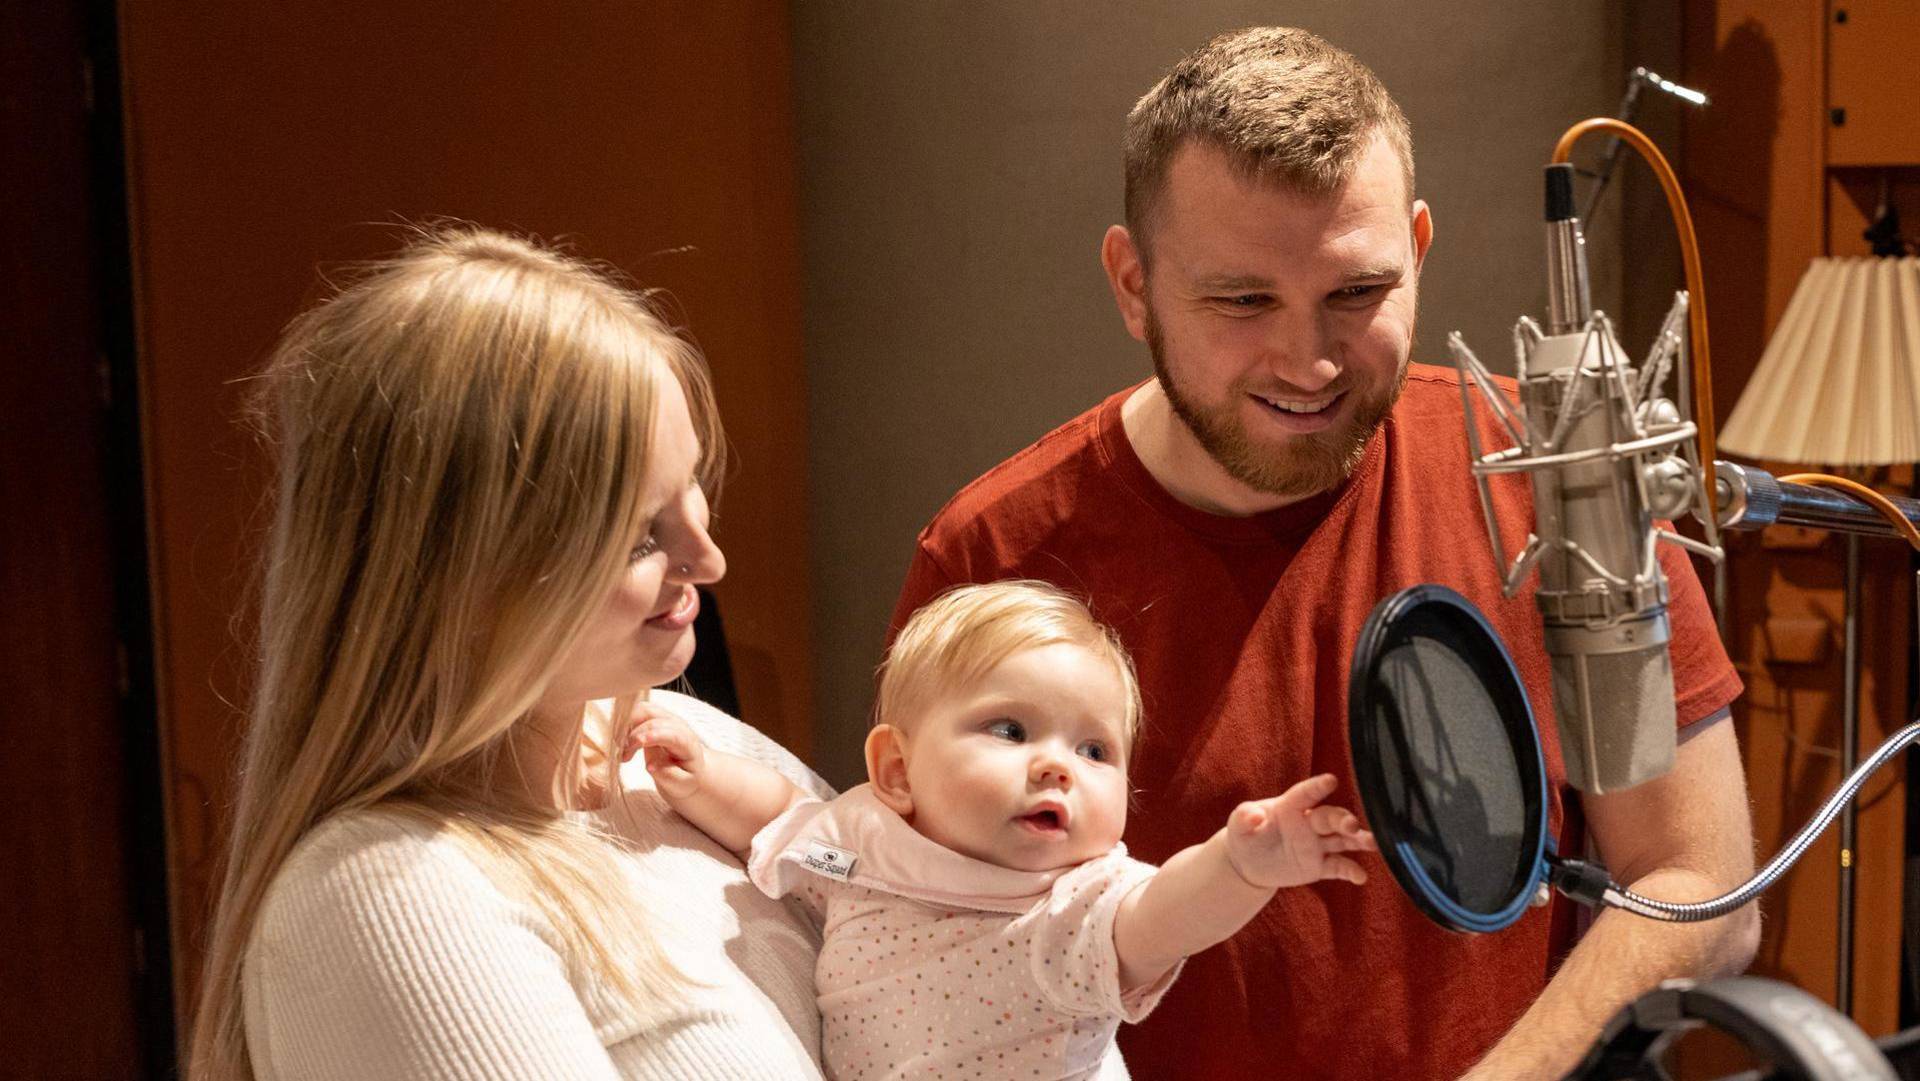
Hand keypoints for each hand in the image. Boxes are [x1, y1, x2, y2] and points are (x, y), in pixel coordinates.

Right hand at [625, 705, 707, 801]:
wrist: (688, 770)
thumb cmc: (685, 778)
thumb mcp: (680, 784)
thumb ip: (667, 775)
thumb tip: (651, 766)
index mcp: (687, 742)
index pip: (671, 734)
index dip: (653, 735)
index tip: (636, 743)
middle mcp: (677, 725)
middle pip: (653, 717)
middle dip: (634, 733)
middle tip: (622, 754)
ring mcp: (666, 718)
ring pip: (642, 709)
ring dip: (627, 726)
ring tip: (621, 748)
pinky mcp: (654, 718)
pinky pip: (637, 712)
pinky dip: (625, 724)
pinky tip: (622, 742)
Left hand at [1223, 773, 1376, 889]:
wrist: (1249, 862)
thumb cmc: (1246, 834)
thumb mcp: (1237, 825)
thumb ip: (1243, 817)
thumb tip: (1254, 815)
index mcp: (1290, 806)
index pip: (1305, 794)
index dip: (1317, 787)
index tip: (1331, 780)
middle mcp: (1308, 823)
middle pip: (1330, 817)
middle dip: (1343, 819)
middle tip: (1351, 825)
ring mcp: (1317, 844)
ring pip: (1343, 839)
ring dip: (1358, 840)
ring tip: (1373, 843)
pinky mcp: (1320, 865)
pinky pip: (1338, 867)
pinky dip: (1351, 871)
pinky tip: (1360, 877)